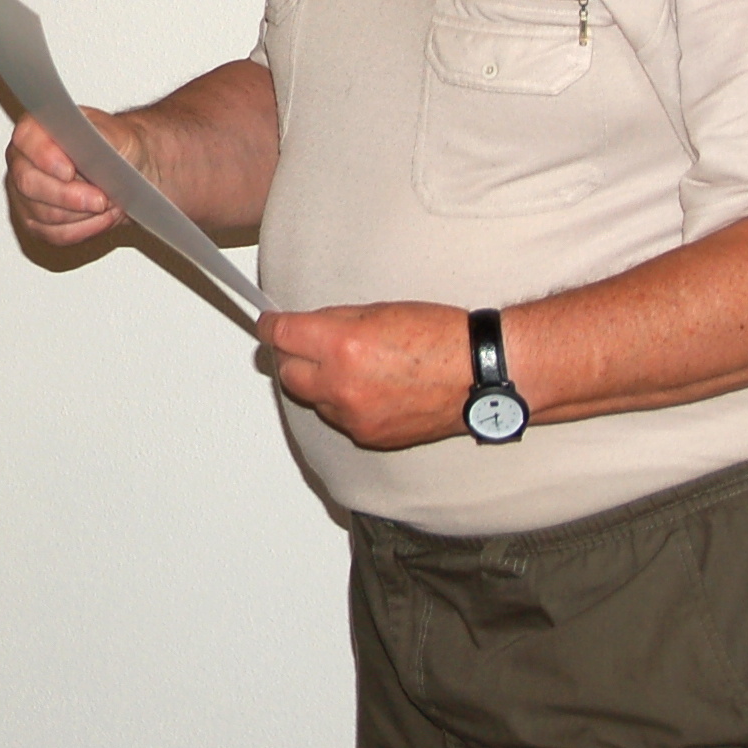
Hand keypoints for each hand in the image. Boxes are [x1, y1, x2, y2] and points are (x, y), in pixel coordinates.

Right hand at [6, 108, 138, 247]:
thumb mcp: (113, 133)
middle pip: (29, 183)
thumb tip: (83, 149)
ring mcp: (25, 193)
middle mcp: (22, 160)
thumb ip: (96, 137)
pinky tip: (100, 219)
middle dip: (67, 195)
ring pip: (43, 214)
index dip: (44, 157)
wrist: (124, 168)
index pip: (26, 139)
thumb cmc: (115, 146)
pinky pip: (54, 234)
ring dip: (80, 214)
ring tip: (106, 206)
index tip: (69, 171)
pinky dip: (82, 229)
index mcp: (35, 128)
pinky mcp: (35, 221)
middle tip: (99, 199)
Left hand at [259, 303, 469, 449]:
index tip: (269, 323)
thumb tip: (304, 327)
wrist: (478, 374)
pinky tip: (368, 388)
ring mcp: (354, 416)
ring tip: (350, 366)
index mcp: (341, 345)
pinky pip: (339, 418)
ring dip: (319, 382)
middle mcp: (341, 385)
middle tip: (304, 344)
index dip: (272, 326)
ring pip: (312, 398)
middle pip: (287, 372)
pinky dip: (343, 404)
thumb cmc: (440, 336)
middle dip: (291, 356)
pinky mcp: (368, 436)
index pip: (282, 336)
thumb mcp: (378, 311)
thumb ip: (333, 322)